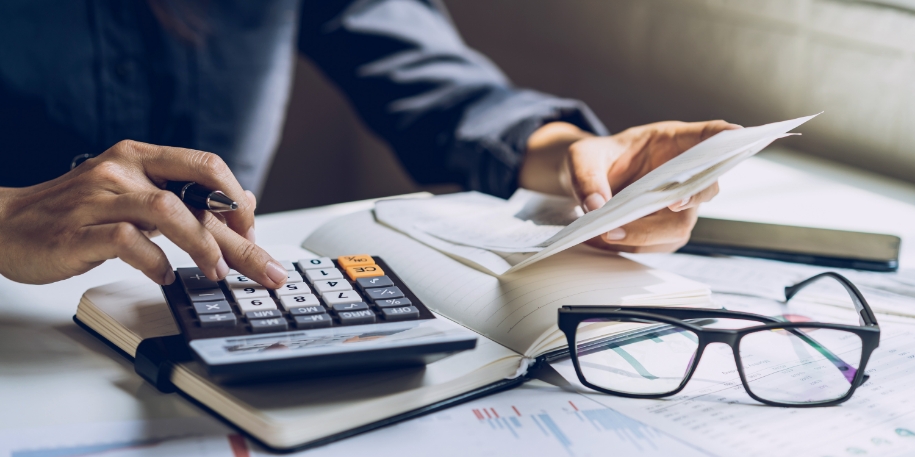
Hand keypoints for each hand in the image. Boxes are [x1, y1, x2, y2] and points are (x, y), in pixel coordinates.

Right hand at [0, 140, 287, 286]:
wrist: (3, 224)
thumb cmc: (75, 212)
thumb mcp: (134, 194)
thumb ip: (185, 196)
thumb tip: (243, 201)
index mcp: (140, 156)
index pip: (206, 166)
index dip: (238, 200)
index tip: (253, 232)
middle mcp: (123, 169)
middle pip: (198, 196)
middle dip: (240, 237)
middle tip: (266, 270)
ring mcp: (100, 198)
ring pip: (168, 211)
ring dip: (202, 246)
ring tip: (216, 273)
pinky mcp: (78, 230)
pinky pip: (128, 242)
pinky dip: (154, 262)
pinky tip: (163, 276)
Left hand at [520, 120, 740, 252]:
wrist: (584, 183)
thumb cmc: (592, 160)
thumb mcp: (581, 158)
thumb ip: (586, 176)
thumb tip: (597, 206)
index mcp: (672, 141)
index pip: (709, 135)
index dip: (726, 136)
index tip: (737, 135)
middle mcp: (682, 173)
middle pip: (705, 187)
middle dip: (692, 196)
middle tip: (671, 203)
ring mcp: (677, 204)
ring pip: (680, 224)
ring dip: (648, 232)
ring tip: (609, 232)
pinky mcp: (664, 229)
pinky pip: (659, 243)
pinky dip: (634, 244)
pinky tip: (606, 238)